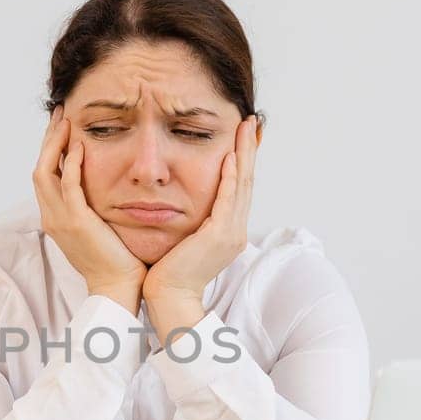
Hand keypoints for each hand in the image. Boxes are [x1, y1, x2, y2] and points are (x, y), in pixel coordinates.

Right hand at [33, 105, 147, 313]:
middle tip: (60, 114)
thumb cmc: (116, 259)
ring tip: (66, 121)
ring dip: (54, 144)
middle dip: (48, 139)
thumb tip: (105, 183)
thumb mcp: (99, 227)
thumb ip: (93, 205)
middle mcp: (51, 216)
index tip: (61, 126)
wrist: (117, 286)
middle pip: (39, 169)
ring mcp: (59, 219)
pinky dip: (70, 163)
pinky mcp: (75, 221)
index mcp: (55, 217)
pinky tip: (80, 146)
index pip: (45, 176)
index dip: (50, 149)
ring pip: (45, 172)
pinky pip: (67, 185)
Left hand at [144, 114, 259, 341]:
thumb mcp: (185, 239)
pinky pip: (227, 200)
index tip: (243, 136)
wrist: (169, 297)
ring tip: (246, 129)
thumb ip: (193, 219)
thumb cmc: (169, 271)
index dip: (243, 160)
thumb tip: (186, 200)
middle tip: (252, 122)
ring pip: (243, 186)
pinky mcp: (219, 236)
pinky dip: (230, 178)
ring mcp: (230, 233)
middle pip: (247, 181)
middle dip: (249, 150)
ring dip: (244, 155)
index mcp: (229, 231)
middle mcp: (235, 230)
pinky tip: (230, 157)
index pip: (240, 188)